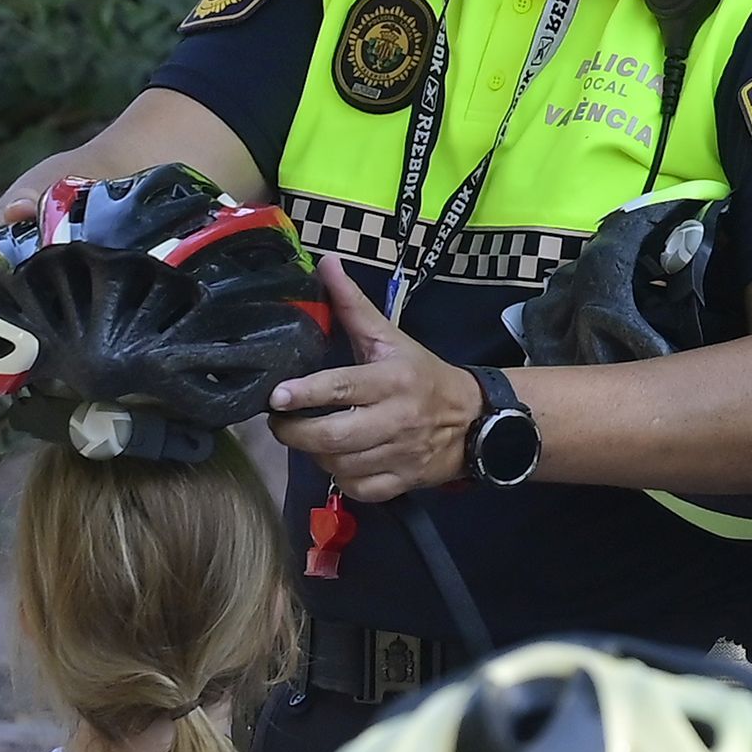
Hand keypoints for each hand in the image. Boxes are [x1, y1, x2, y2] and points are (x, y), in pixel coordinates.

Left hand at [267, 264, 478, 501]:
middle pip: (334, 437)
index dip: (305, 394)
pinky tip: (336, 461)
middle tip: (278, 422)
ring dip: (315, 454)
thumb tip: (325, 262)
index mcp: (392, 380)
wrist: (475, 420)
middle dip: (295, 432)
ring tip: (307, 438)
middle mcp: (396, 419)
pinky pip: (360, 489)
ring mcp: (400, 455)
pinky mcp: (403, 482)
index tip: (276, 396)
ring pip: (341, 466)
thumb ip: (353, 306)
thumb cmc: (422, 375)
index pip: (342, 388)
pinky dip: (340, 478)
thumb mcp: (391, 338)